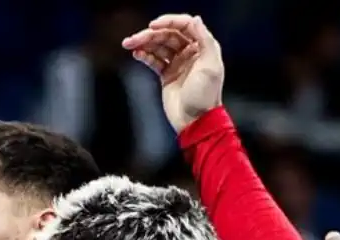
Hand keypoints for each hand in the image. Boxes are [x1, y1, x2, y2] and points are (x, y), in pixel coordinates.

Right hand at [122, 14, 223, 132]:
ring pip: (158, 47)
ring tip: (128, 44)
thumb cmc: (205, 96)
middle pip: (168, 35)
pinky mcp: (167, 75)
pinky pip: (154, 60)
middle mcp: (190, 53)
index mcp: (202, 47)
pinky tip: (136, 54)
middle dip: (149, 35)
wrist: (194, 121)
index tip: (152, 26)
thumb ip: (205, 40)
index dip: (168, 22)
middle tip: (132, 39)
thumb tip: (195, 19)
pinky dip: (145, 56)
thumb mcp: (210, 65)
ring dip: (143, 44)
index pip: (184, 26)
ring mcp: (177, 64)